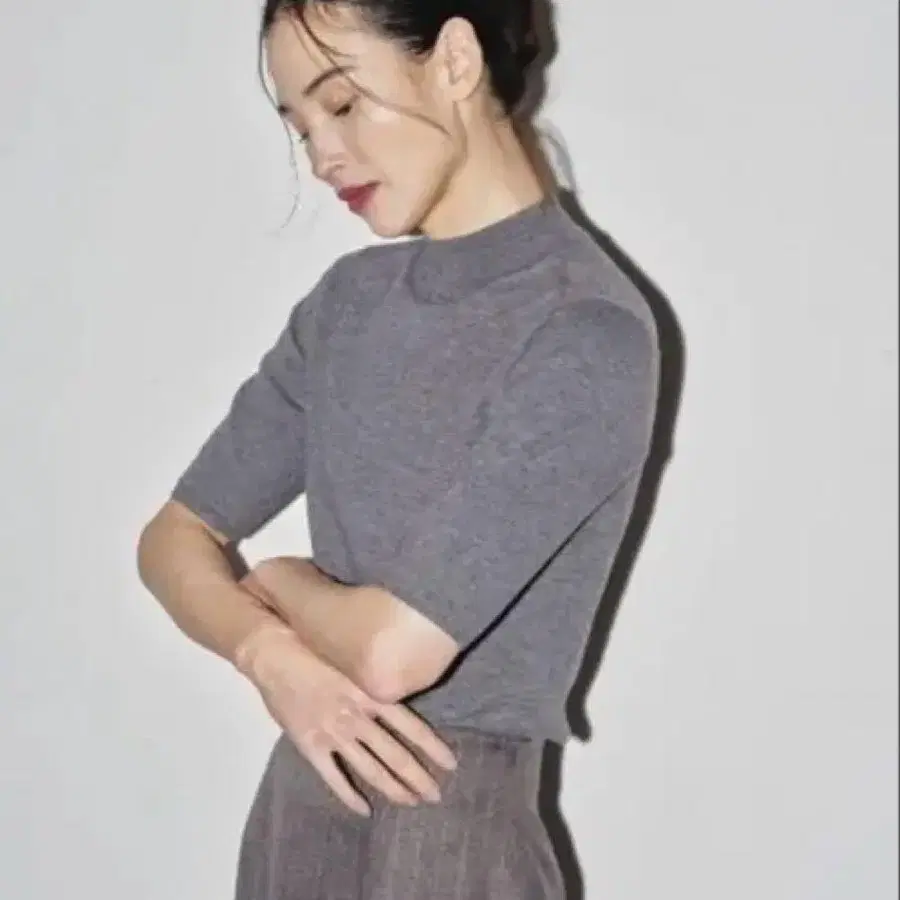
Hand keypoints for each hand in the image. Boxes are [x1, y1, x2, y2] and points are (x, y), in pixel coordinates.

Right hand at [234, 621, 456, 816]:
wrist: (276, 654)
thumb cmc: (317, 649)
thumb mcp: (355, 660)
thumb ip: (376, 683)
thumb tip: (403, 696)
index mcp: (370, 693)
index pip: (411, 726)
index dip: (432, 747)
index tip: (451, 765)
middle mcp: (357, 716)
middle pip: (395, 754)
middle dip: (418, 778)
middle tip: (435, 796)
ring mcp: (333, 733)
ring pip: (370, 769)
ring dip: (392, 789)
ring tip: (410, 802)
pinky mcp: (310, 746)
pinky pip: (334, 777)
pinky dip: (350, 796)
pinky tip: (364, 809)